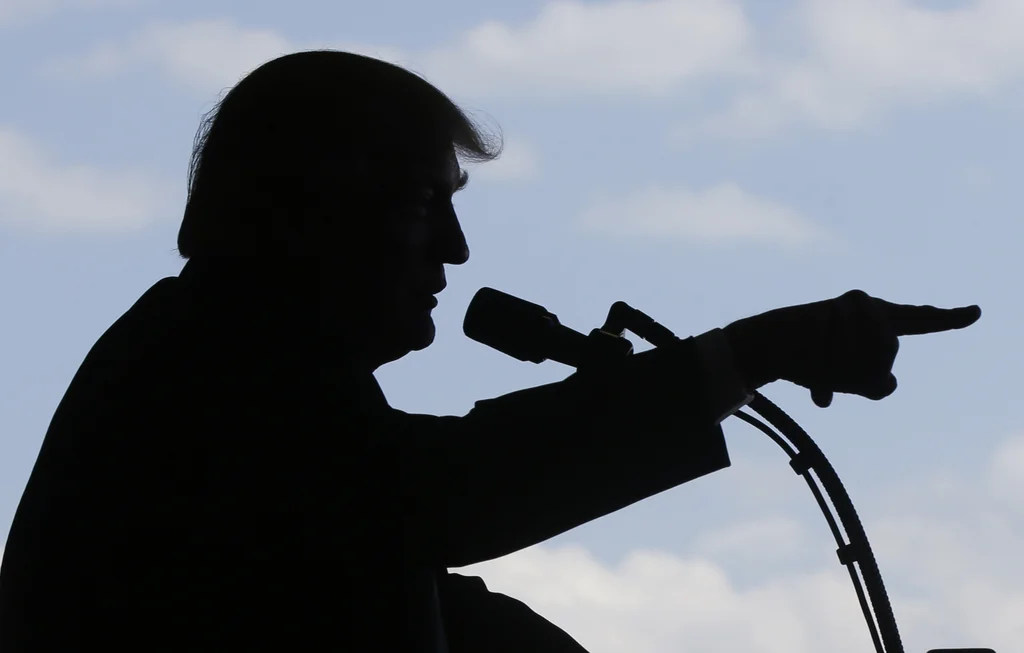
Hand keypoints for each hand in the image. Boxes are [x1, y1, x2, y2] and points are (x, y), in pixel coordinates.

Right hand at [723, 290, 980, 405]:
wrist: (768, 344)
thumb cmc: (803, 360)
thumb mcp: (844, 381)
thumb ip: (875, 383)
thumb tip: (889, 381)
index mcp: (878, 323)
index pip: (921, 320)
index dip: (950, 318)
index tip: (976, 313)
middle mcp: (875, 309)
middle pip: (885, 357)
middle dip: (857, 371)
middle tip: (825, 368)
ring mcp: (864, 306)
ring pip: (876, 355)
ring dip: (845, 367)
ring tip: (817, 357)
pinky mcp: (853, 303)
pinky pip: (861, 345)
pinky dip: (839, 356)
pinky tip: (819, 350)